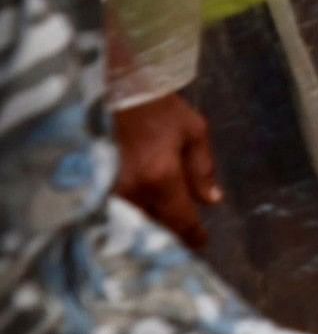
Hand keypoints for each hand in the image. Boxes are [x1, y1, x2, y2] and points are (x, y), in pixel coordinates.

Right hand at [113, 91, 221, 247]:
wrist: (111, 90)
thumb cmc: (156, 107)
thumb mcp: (192, 130)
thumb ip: (202, 168)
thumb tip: (212, 201)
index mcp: (161, 177)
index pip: (180, 222)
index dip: (193, 237)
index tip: (201, 243)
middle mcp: (131, 191)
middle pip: (154, 229)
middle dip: (170, 235)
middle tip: (182, 238)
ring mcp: (106, 192)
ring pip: (131, 224)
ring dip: (147, 228)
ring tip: (161, 228)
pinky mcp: (89, 188)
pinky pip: (111, 214)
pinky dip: (125, 219)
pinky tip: (135, 218)